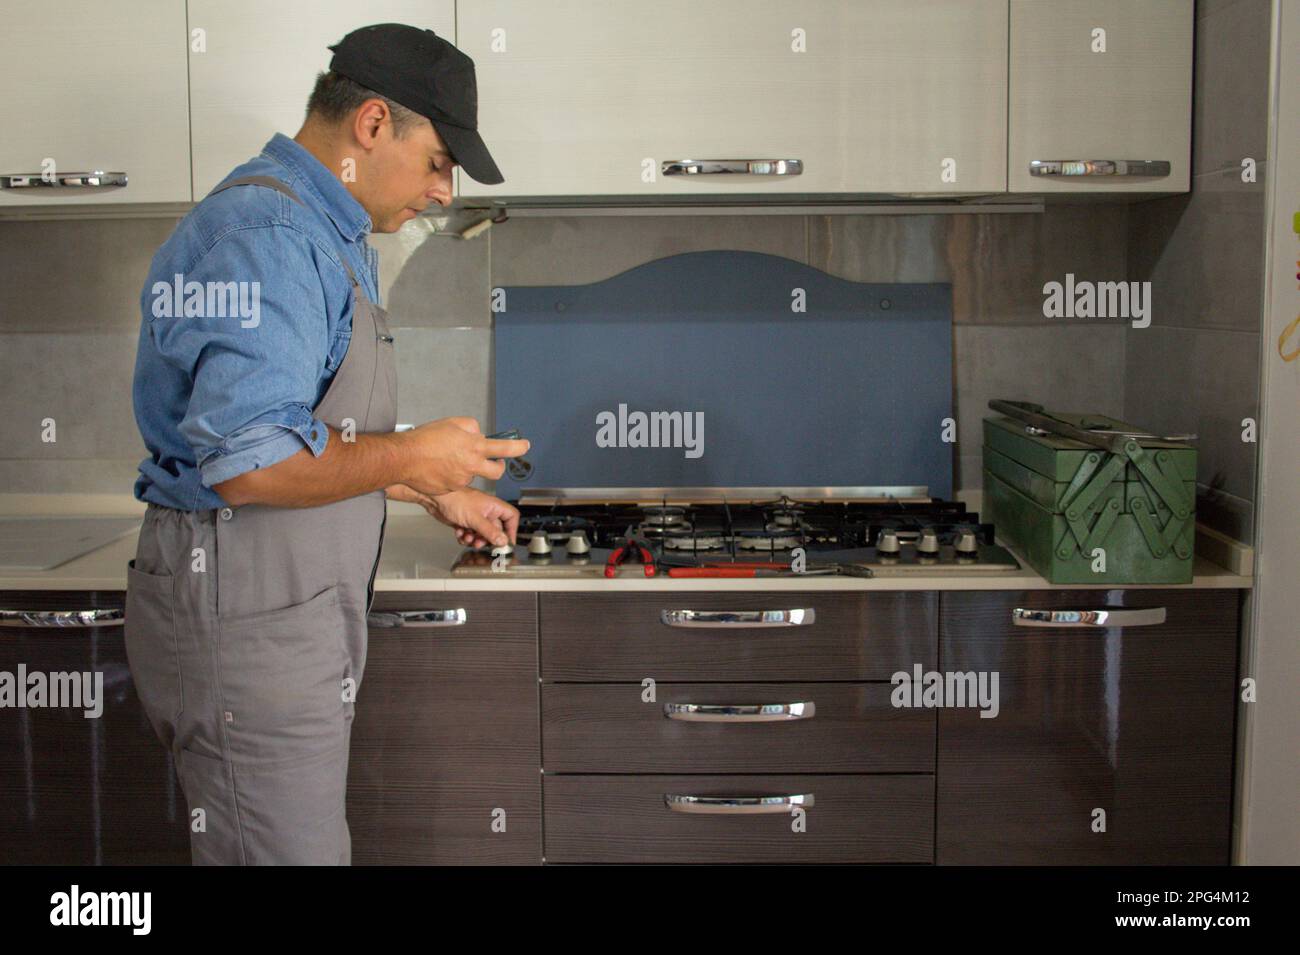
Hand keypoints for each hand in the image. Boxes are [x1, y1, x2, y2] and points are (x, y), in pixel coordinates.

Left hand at [387, 484, 519, 548]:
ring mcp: (476, 517)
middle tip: (480, 543)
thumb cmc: (455, 499)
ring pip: (482, 535)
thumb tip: (503, 541)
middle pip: (496, 530)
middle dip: (487, 539)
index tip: (506, 542)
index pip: (511, 517)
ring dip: (475, 539)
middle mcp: (486, 511)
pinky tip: (460, 533)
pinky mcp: (465, 522)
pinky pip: (471, 535)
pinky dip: (465, 537)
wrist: (435, 499)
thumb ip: (490, 531)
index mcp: (493, 506)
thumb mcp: (475, 518)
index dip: (511, 530)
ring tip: (467, 537)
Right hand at [400, 417, 530, 495]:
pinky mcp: (451, 489)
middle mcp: (471, 465)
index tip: (525, 446)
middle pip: (496, 472)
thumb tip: (478, 433)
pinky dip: (454, 476)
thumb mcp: (452, 423)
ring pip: (473, 475)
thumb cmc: (425, 439)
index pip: (504, 448)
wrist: (404, 458)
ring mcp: (462, 479)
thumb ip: (471, 427)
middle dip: (498, 467)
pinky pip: (458, 483)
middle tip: (494, 462)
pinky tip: (441, 468)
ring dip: (468, 468)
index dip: (518, 448)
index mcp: (474, 446)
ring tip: (449, 458)